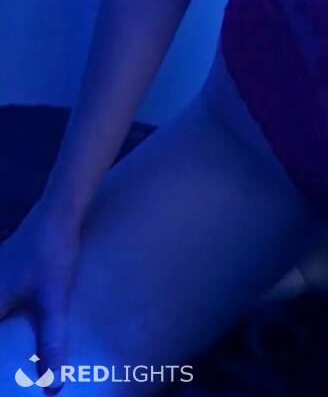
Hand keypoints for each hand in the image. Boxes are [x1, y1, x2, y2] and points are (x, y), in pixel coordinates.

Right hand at [0, 198, 80, 389]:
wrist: (59, 210)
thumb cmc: (52, 254)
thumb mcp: (53, 301)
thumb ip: (52, 342)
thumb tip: (54, 387)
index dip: (1, 357)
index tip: (5, 372)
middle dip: (5, 341)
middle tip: (10, 365)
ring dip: (6, 322)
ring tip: (15, 339)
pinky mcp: (8, 262)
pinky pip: (2, 292)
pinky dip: (6, 305)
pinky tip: (17, 310)